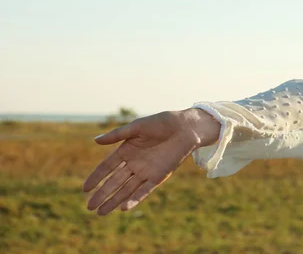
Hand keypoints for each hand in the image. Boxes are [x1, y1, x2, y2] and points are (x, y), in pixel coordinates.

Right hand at [82, 109, 220, 214]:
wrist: (186, 127)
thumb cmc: (162, 123)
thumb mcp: (138, 127)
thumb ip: (117, 135)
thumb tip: (95, 140)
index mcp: (126, 150)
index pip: (107, 167)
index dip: (96, 177)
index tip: (84, 189)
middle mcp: (134, 163)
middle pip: (114, 182)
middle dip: (102, 194)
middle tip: (89, 207)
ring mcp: (146, 171)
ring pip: (126, 189)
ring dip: (114, 200)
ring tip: (101, 213)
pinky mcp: (159, 176)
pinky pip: (145, 190)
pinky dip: (134, 199)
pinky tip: (123, 208)